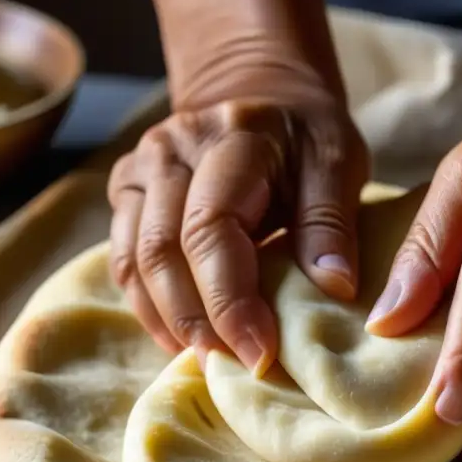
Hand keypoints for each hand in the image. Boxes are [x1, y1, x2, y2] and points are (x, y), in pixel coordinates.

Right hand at [107, 77, 368, 373]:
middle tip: (237, 366)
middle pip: (163, 251)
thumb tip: (335, 288)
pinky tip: (182, 338)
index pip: (211, 228)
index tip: (261, 351)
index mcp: (231, 139)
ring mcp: (140, 169)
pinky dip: (149, 307)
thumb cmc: (304, 136)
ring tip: (210, 360)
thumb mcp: (337, 161)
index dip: (231, 299)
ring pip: (134, 260)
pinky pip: (123, 260)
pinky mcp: (126, 191)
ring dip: (169, 320)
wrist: (256, 94)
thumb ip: (332, 221)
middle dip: (198, 320)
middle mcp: (172, 151)